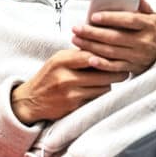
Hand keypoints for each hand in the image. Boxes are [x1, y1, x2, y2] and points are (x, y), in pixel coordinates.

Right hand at [11, 49, 128, 124]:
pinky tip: (100, 91)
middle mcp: (65, 77)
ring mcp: (70, 94)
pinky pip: (96, 100)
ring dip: (108, 85)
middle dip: (116, 73)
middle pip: (102, 74)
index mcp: (62, 61)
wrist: (30, 100)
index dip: (107, 56)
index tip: (118, 56)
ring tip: (111, 81)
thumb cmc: (48, 77)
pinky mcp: (73, 107)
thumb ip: (78, 55)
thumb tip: (104, 49)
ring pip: (102, 88)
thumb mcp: (58, 60)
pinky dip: (100, 96)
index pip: (92, 55)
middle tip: (125, 71)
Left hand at [71, 0, 155, 74]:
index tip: (93, 16)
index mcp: (149, 25)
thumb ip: (143, 4)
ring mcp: (138, 56)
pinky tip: (89, 59)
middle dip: (93, 33)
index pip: (129, 20)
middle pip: (115, 37)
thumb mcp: (154, 16)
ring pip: (112, 52)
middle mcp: (144, 41)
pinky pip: (115, 67)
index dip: (111, 18)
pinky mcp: (133, 68)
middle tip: (76, 28)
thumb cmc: (153, 31)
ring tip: (76, 40)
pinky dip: (102, 65)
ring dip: (91, 46)